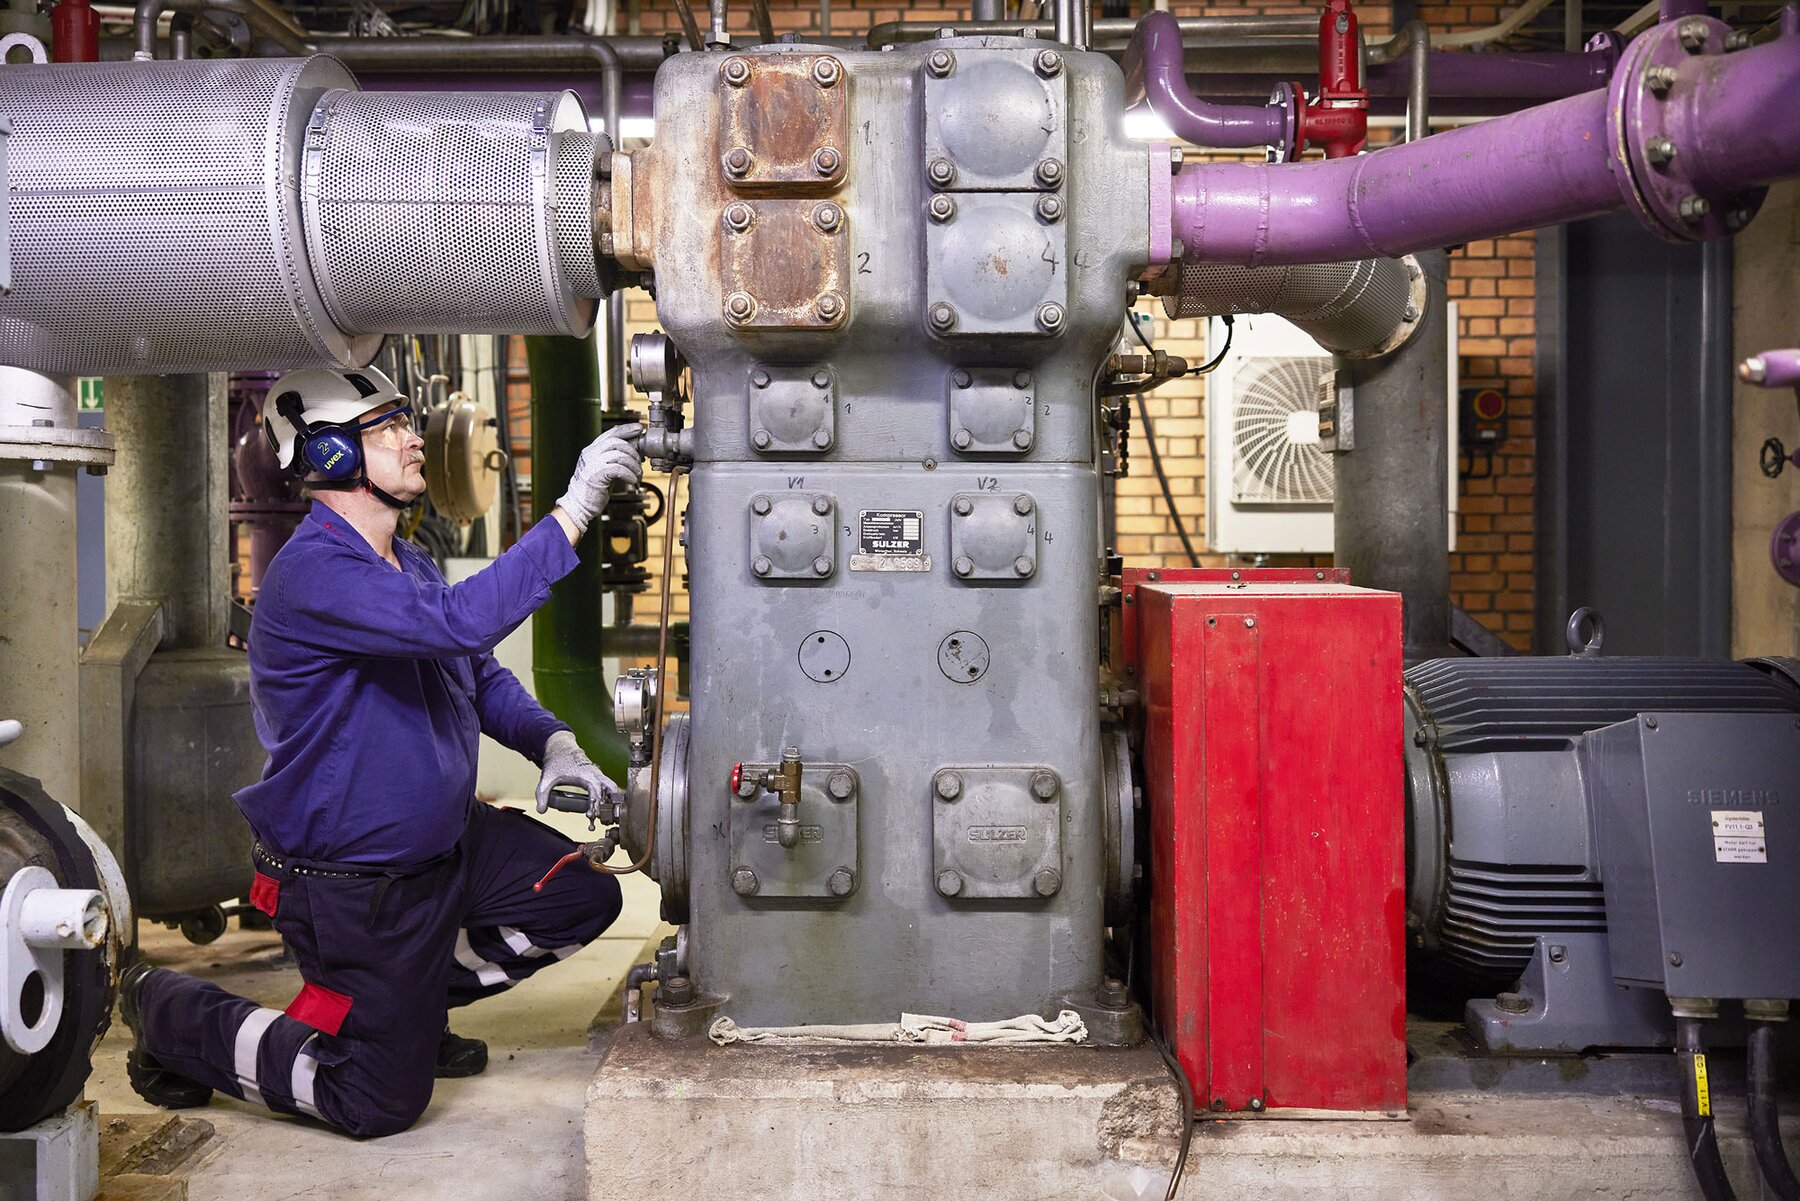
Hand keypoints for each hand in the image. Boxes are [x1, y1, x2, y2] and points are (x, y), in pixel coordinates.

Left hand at [536, 730, 622, 821]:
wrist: (561, 748)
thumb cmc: (557, 761)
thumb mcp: (547, 778)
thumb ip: (543, 794)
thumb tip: (541, 810)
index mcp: (586, 775)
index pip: (596, 792)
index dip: (595, 805)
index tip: (591, 815)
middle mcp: (595, 774)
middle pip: (611, 790)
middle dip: (608, 804)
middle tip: (602, 818)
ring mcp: (598, 774)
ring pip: (612, 788)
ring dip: (611, 800)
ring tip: (604, 815)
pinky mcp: (597, 776)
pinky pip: (608, 786)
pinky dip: (607, 796)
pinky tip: (601, 806)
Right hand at [555, 423, 642, 537]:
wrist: (579, 505)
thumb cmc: (593, 489)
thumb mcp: (604, 468)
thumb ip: (615, 458)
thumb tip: (636, 449)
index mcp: (592, 450)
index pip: (611, 433)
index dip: (626, 429)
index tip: (639, 429)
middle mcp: (590, 454)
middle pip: (616, 442)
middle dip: (633, 451)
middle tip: (639, 461)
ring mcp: (592, 464)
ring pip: (619, 455)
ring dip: (633, 465)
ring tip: (637, 474)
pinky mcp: (596, 475)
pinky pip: (618, 469)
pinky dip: (629, 474)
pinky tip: (633, 480)